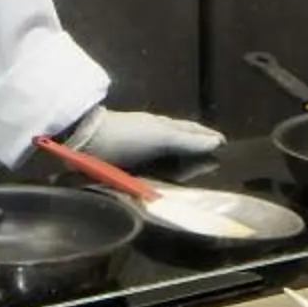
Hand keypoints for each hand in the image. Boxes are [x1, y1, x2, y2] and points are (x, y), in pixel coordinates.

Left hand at [66, 105, 223, 171]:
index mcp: (163, 126)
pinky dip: (163, 172)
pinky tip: (164, 180)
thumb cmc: (127, 137)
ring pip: (166, 154)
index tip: (222, 143)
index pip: (190, 130)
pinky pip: (152, 169)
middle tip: (213, 157)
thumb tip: (217, 143)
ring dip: (180, 160)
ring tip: (193, 169)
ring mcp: (138, 151)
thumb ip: (188, 141)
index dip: (206, 136)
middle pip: (179, 141)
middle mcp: (152, 136)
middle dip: (196, 147)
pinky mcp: (126, 166)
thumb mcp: (161, 137)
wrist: (85, 142)